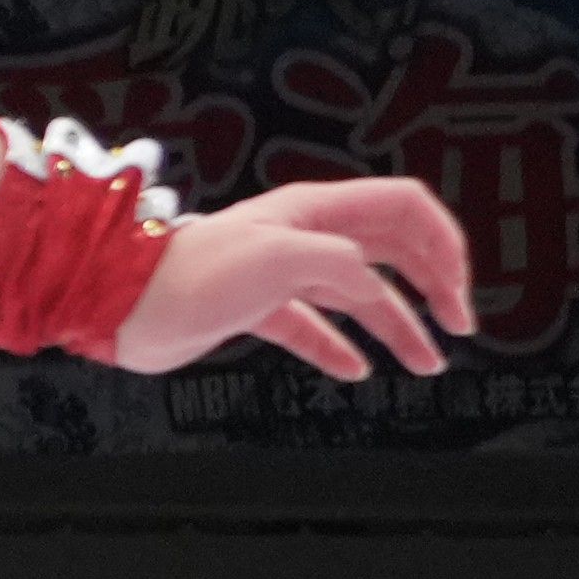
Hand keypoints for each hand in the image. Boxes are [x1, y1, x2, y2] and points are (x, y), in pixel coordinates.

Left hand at [114, 175, 470, 382]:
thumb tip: (375, 287)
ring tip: (426, 364)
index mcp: (316, 211)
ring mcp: (281, 273)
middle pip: (392, 251)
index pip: (405, 209)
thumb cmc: (190, 273)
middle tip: (458, 325)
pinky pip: (312, 328)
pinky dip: (339, 348)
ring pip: (359, 296)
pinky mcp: (255, 310)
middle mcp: (304, 237)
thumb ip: (341, 264)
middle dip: (433, 285)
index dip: (442, 244)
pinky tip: (356, 370)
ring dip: (398, 327)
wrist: (120, 305)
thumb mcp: (280, 257)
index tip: (459, 292)